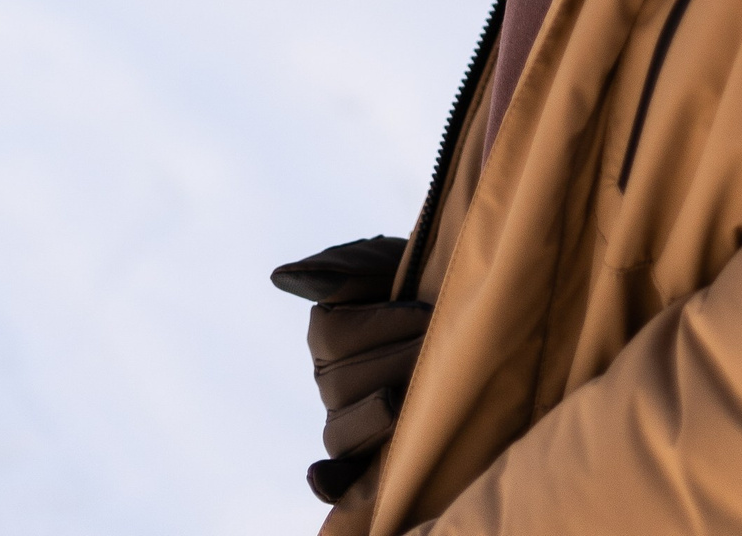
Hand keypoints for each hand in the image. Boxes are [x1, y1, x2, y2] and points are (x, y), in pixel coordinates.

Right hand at [272, 234, 431, 502]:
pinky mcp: (366, 453)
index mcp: (325, 331)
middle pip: (340, 385)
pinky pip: (340, 473)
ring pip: (340, 432)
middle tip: (436, 345)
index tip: (423, 312)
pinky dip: (331, 480)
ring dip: (384, 412)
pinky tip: (325, 479)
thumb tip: (279, 277)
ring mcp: (344, 419)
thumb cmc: (421, 280)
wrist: (462, 312)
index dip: (382, 325)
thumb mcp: (388, 262)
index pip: (334, 337)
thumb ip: (342, 267)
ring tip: (424, 390)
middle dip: (397, 362)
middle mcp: (327, 379)